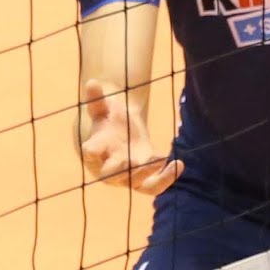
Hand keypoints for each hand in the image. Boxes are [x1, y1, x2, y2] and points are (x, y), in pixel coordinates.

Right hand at [78, 81, 178, 195]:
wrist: (121, 135)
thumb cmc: (108, 121)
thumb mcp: (102, 108)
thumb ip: (97, 99)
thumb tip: (91, 82)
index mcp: (96, 149)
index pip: (90, 153)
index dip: (91, 152)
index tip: (92, 149)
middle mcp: (108, 168)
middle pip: (112, 175)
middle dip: (122, 170)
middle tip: (133, 159)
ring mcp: (127, 176)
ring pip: (136, 183)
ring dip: (148, 173)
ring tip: (160, 157)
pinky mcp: (144, 179)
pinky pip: (154, 186)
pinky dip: (167, 178)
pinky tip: (179, 163)